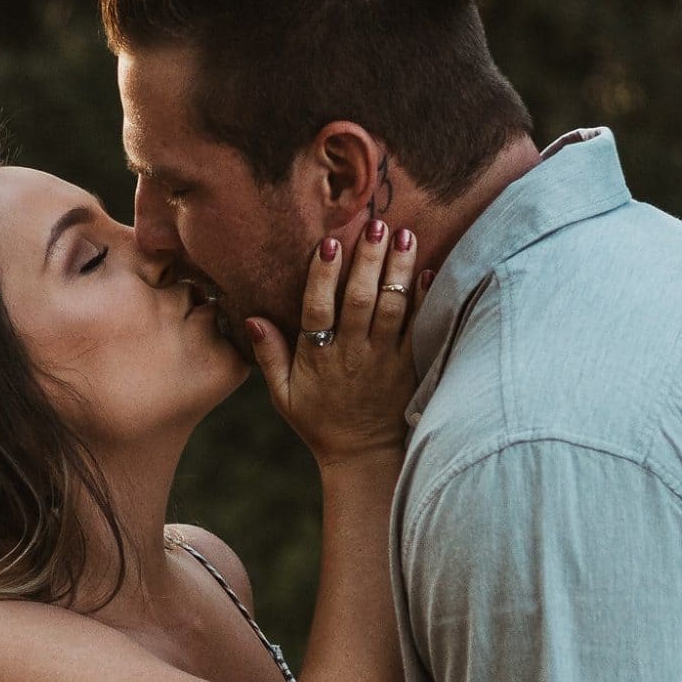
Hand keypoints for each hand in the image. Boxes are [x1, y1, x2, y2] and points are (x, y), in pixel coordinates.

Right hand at [248, 219, 427, 466]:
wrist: (364, 456)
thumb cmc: (320, 422)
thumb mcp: (283, 395)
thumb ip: (269, 354)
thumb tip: (252, 317)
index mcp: (319, 357)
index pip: (319, 309)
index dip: (323, 276)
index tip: (330, 242)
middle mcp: (353, 354)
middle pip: (360, 300)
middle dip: (368, 260)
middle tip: (375, 224)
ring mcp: (384, 359)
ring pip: (393, 308)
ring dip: (400, 270)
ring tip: (405, 235)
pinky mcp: (409, 366)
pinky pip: (418, 328)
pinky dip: (425, 299)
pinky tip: (429, 271)